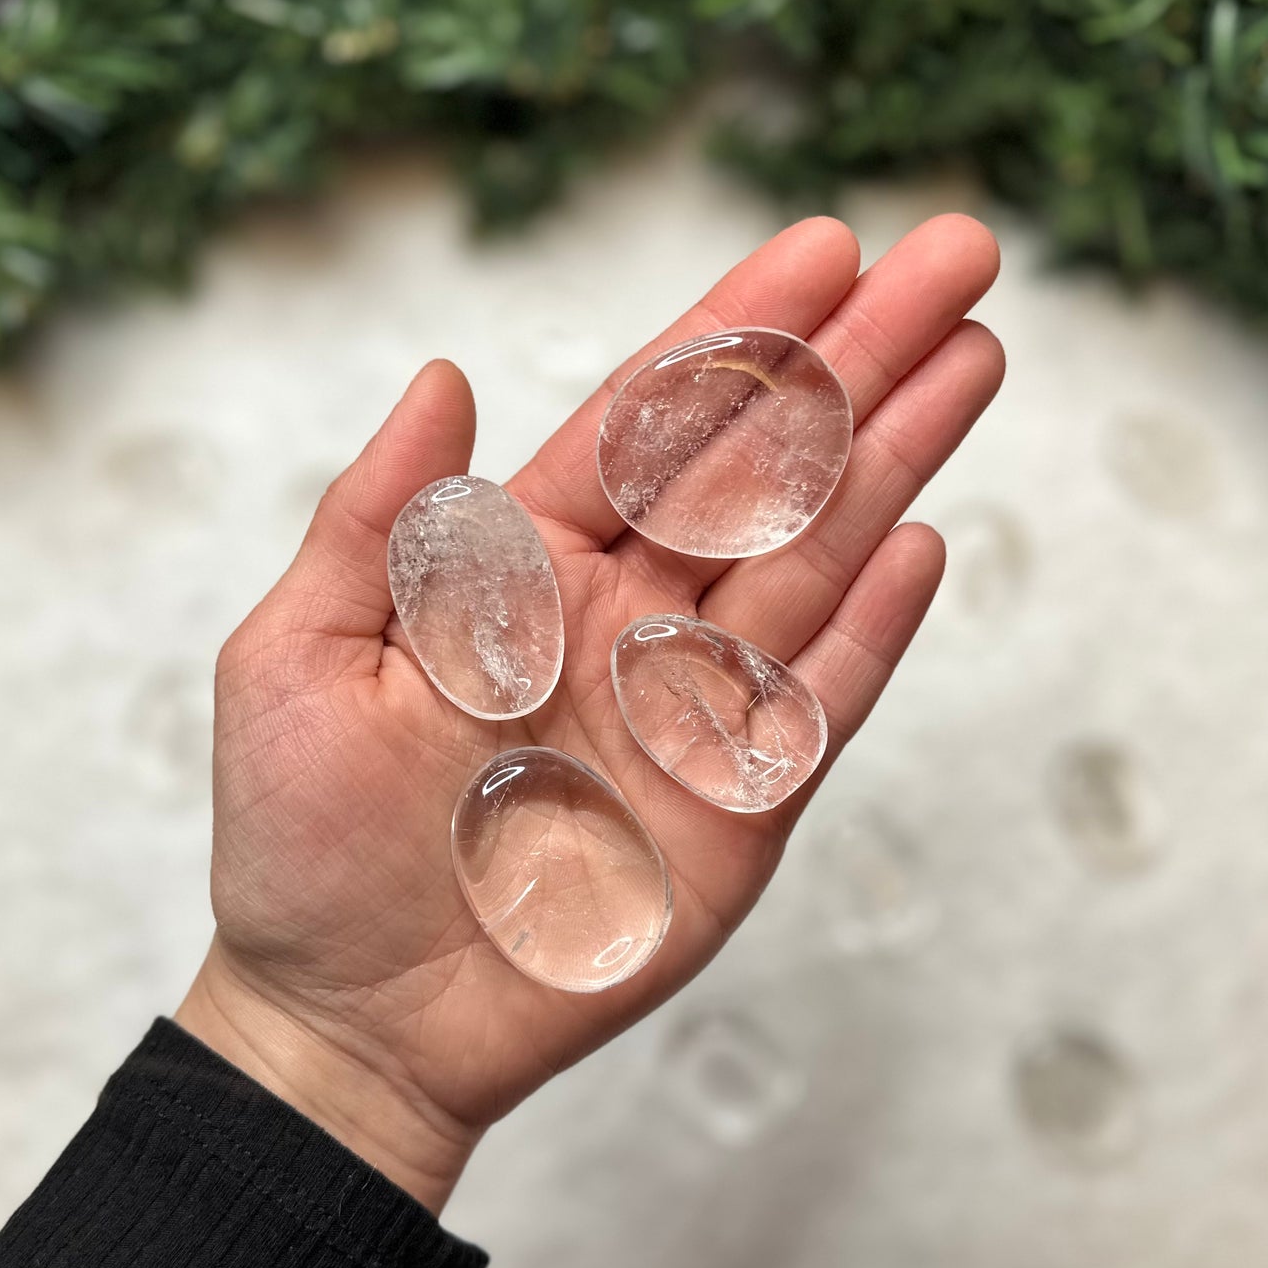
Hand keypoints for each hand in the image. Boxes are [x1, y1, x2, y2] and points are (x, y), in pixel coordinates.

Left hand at [176, 214, 1001, 1211]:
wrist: (351, 1021)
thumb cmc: (302, 840)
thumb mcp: (294, 658)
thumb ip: (374, 521)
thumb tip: (443, 374)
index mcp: (519, 568)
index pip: (646, 425)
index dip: (733, 333)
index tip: (822, 246)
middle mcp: (621, 620)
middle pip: (756, 469)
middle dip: (854, 361)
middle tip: (956, 255)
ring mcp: (687, 710)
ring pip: (807, 562)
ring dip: (890, 460)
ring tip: (972, 355)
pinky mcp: (734, 811)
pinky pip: (815, 703)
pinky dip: (872, 627)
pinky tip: (924, 535)